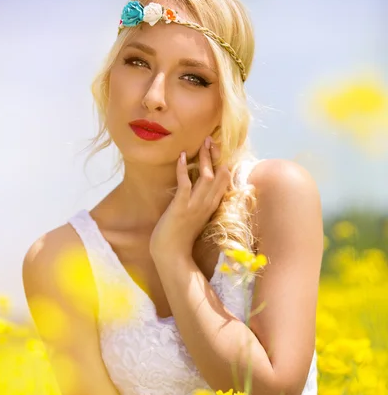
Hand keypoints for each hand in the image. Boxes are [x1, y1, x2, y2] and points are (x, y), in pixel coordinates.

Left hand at [149, 137, 230, 258]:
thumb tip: (197, 192)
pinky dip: (184, 169)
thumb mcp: (194, 218)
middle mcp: (207, 204)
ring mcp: (195, 206)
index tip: (218, 151)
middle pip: (219, 175)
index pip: (223, 182)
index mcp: (212, 206)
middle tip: (210, 139)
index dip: (222, 164)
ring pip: (206, 176)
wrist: (172, 255)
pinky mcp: (181, 207)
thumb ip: (199, 204)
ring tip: (202, 142)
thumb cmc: (180, 238)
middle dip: (215, 155)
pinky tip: (182, 157)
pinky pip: (185, 184)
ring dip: (204, 158)